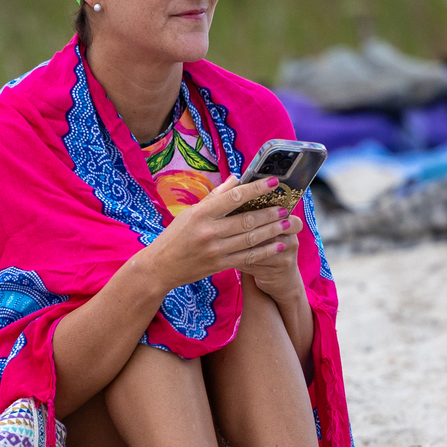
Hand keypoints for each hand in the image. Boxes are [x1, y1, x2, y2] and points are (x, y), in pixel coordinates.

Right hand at [137, 176, 300, 293]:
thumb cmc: (175, 236)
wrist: (160, 267)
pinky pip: (247, 257)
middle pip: (246, 220)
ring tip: (286, 223)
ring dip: (271, 231)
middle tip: (285, 207)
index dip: (256, 189)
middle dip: (269, 213)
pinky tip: (278, 245)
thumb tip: (236, 179)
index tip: (273, 182)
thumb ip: (215, 196)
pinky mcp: (219, 265)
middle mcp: (208, 231)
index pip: (234, 197)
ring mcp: (214, 250)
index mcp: (200, 213)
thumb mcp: (190, 213)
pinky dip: (265, 251)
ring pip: (250, 239)